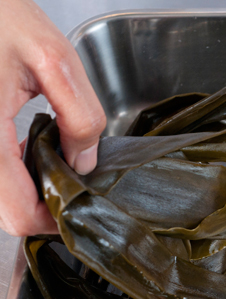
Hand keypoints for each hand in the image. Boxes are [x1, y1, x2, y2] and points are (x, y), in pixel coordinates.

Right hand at [0, 0, 105, 235]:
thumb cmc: (0, 17)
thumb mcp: (55, 60)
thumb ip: (79, 115)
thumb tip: (84, 163)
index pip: (18, 212)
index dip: (55, 219)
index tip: (82, 204)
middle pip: (7, 212)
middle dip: (46, 204)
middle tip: (75, 178)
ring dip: (30, 189)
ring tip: (56, 159)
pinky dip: (15, 173)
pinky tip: (31, 149)